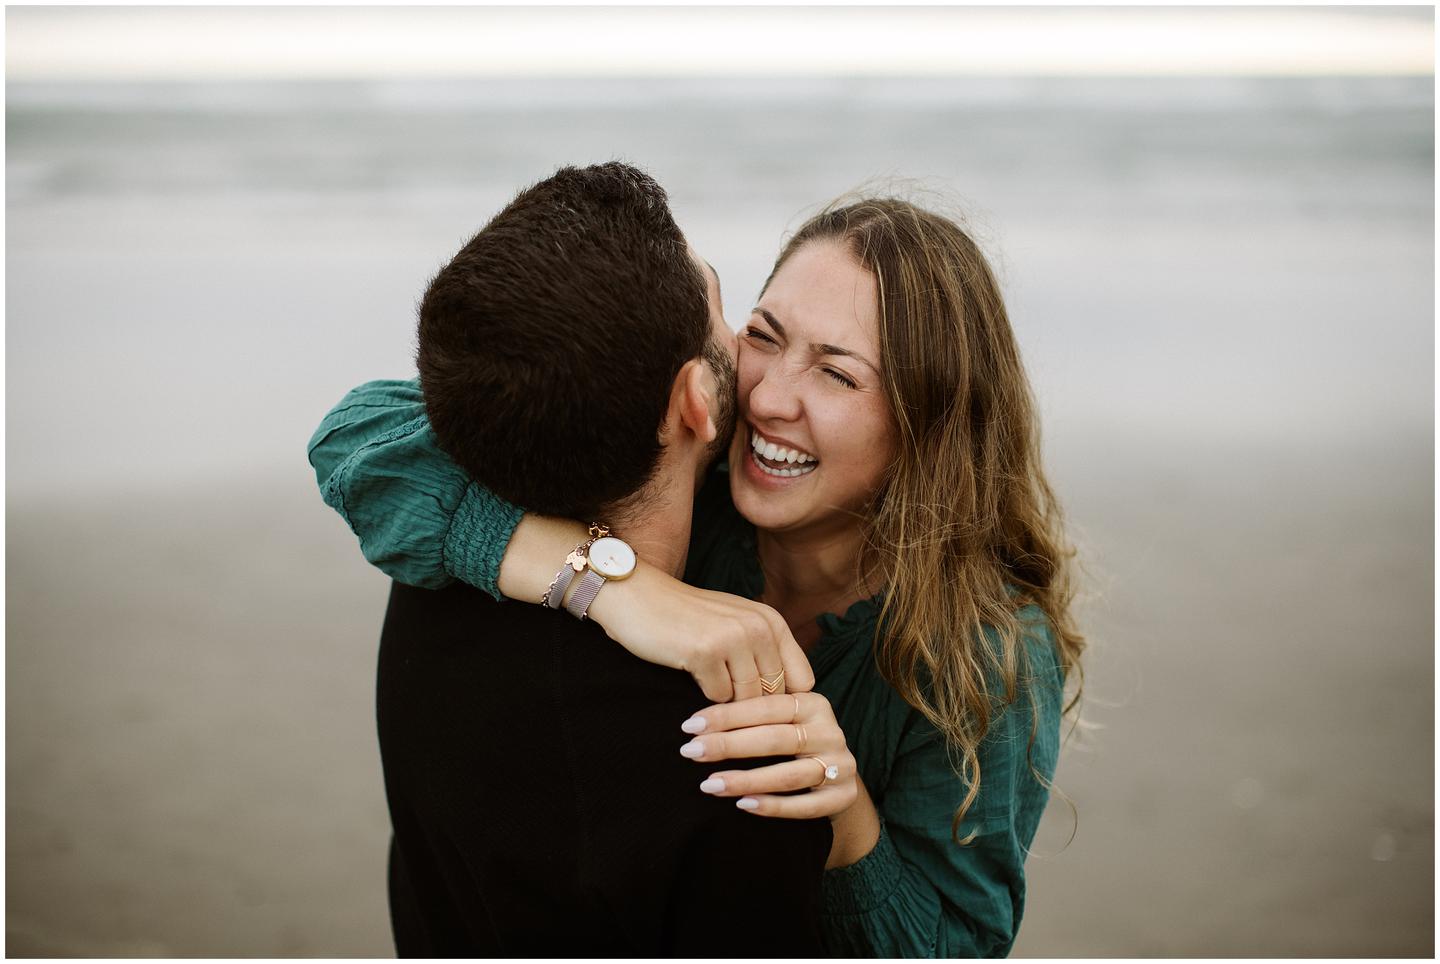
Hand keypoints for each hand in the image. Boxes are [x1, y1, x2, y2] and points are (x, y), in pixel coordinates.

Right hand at [589, 561, 814, 702]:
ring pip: (747, 699)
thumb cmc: (687, 618)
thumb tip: (789, 704)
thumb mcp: (736, 625)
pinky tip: (691, 675)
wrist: (637, 596)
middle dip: (753, 709)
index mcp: (771, 621)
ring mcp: (732, 638)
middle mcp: (758, 626)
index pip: (802, 680)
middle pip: (774, 695)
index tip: (766, 713)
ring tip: (710, 692)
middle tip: (732, 711)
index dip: (786, 702)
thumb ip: (765, 654)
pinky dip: (705, 696)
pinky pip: (718, 697)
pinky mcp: (704, 652)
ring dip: (728, 705)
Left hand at [677, 691, 858, 819]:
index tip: (690, 725)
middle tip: (691, 752)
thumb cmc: (795, 742)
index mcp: (813, 704)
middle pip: (775, 739)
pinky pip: (805, 806)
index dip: (727, 715)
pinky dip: (773, 806)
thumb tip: (697, 720)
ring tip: (709, 785)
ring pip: (788, 775)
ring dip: (745, 780)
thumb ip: (754, 715)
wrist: (837, 775)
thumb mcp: (784, 720)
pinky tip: (742, 805)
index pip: (766, 707)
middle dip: (728, 746)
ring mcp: (840, 766)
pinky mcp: (843, 797)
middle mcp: (830, 732)